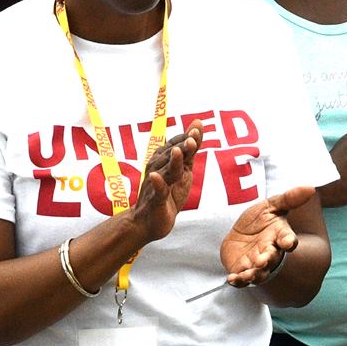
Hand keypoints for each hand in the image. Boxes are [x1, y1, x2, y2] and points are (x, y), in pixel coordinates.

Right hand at [126, 124, 202, 244]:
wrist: (148, 223)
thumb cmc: (168, 194)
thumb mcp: (183, 169)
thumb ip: (190, 147)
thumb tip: (198, 122)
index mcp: (164, 161)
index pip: (175, 145)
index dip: (185, 138)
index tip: (196, 130)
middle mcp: (157, 169)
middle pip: (170, 156)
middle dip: (181, 147)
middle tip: (192, 139)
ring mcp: (155, 185)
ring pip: (164, 171)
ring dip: (171, 161)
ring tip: (178, 151)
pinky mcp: (155, 201)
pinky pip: (156, 191)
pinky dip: (156, 184)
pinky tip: (156, 177)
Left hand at [218, 182, 316, 286]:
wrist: (244, 237)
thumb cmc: (262, 221)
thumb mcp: (272, 206)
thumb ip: (289, 198)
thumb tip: (310, 188)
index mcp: (279, 236)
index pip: (288, 239)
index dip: (289, 241)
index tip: (289, 242)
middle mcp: (270, 252)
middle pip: (272, 258)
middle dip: (268, 259)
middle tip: (263, 260)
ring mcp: (256, 264)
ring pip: (259, 272)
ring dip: (254, 274)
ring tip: (249, 274)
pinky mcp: (242, 271)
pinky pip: (242, 279)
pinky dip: (238, 281)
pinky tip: (232, 279)